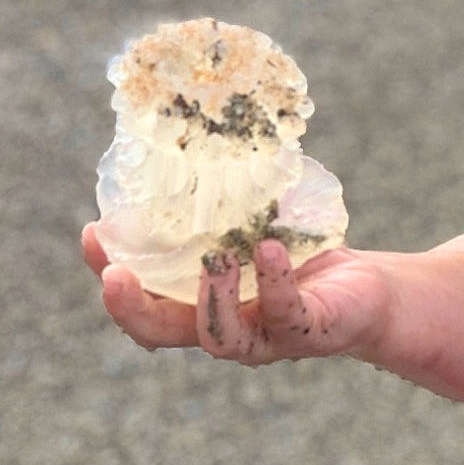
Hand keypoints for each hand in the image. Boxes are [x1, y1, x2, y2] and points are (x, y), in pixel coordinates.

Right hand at [81, 224, 387, 363]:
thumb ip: (226, 199)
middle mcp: (225, 327)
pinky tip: (269, 247)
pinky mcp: (310, 333)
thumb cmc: (305, 254)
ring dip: (210, 297)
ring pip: (221, 338)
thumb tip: (199, 125)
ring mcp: (265, 338)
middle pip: (160, 333)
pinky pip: (285, 314)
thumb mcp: (257, 222)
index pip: (142, 298)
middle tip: (114, 276)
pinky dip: (274, 281)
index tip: (93, 232)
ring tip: (213, 257)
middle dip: (132, 308)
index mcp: (200, 302)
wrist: (370, 292)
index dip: (110, 272)